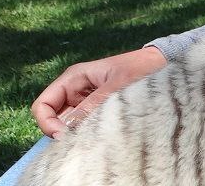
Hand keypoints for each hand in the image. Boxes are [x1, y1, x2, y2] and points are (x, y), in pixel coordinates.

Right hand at [31, 46, 166, 137]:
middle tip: (78, 140)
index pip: (43, 104)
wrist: (161, 64)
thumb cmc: (140, 68)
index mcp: (74, 77)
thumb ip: (93, 104)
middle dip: (60, 131)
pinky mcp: (96, 109)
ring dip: (74, 133)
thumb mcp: (117, 86)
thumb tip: (69, 127)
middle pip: (52, 117)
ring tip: (92, 135)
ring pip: (66, 124)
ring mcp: (84, 100)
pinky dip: (85, 132)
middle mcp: (75, 89)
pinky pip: (82, 125)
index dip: (47, 123)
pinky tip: (99, 133)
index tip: (64, 136)